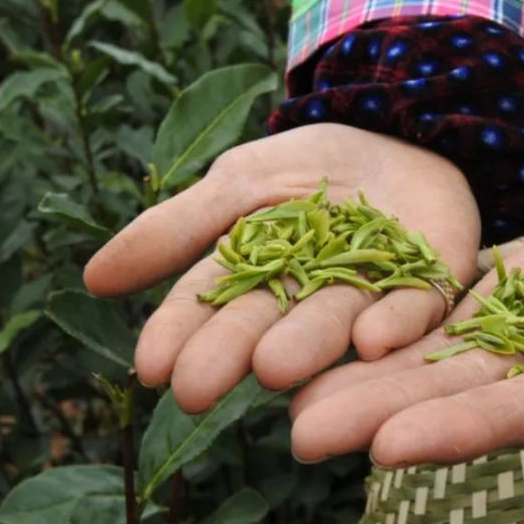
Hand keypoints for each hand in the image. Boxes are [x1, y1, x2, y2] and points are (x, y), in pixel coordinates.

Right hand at [83, 124, 480, 412]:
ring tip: (272, 368)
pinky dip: (394, 322)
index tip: (149, 369)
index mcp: (261, 279)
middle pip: (266, 325)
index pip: (210, 305)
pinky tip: (372, 339)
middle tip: (196, 391)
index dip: (179, 335)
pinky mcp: (430, 285)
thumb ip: (176, 228)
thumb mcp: (238, 182)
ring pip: (334, 322)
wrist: (401, 131)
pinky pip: (415, 306)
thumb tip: (92, 279)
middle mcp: (310, 300)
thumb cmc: (311, 165)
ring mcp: (372, 295)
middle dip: (230, 354)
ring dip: (305, 346)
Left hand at [288, 170, 523, 490]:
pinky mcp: (507, 286)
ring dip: (363, 372)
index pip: (522, 414)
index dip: (457, 430)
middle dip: (379, 413)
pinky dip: (387, 316)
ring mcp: (523, 327)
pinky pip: (442, 302)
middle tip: (300, 434)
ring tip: (285, 388)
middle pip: (454, 394)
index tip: (386, 447)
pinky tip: (329, 324)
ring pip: (434, 353)